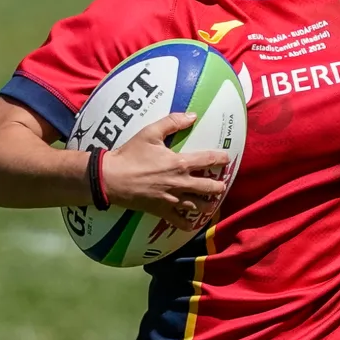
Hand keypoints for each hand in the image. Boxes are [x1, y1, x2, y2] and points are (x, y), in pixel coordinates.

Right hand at [101, 112, 230, 230]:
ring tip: (212, 204)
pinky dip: (187, 224)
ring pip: (198, 206)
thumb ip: (172, 122)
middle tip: (222, 185)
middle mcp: (180, 182)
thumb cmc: (130, 154)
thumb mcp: (150, 133)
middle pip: (208, 187)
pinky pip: (178, 221)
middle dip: (218, 186)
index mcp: (180, 163)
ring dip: (208, 205)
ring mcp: (172, 198)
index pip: (208, 160)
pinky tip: (192, 224)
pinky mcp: (161, 210)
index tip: (227, 159)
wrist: (112, 178)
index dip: (220, 159)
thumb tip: (192, 115)